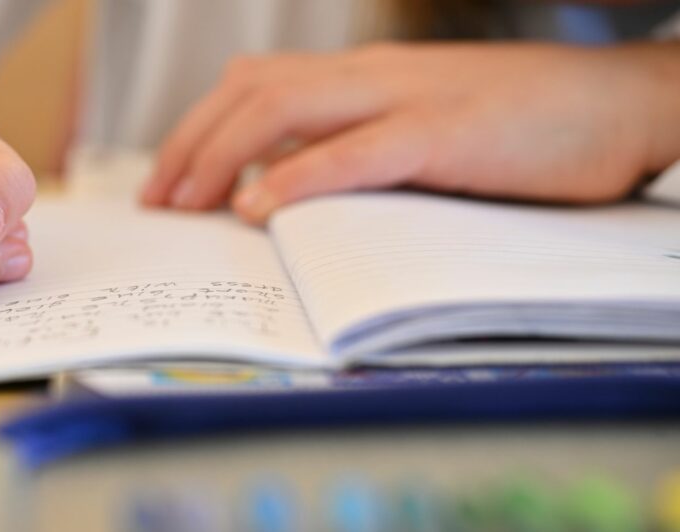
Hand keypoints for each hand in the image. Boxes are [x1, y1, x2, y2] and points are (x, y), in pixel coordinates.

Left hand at [142, 42, 679, 222]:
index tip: (168, 181)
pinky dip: (298, 176)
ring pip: (285, 108)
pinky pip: (356, 151)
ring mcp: (407, 99)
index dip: (200, 130)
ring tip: (188, 205)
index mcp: (367, 77)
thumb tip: (294, 190)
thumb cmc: (523, 127)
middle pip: (252, 91)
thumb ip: (362, 148)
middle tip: (157, 202)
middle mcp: (374, 76)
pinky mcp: (445, 134)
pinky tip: (258, 208)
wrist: (620, 105)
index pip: (258, 85)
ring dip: (222, 156)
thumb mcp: (425, 129)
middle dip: (190, 145)